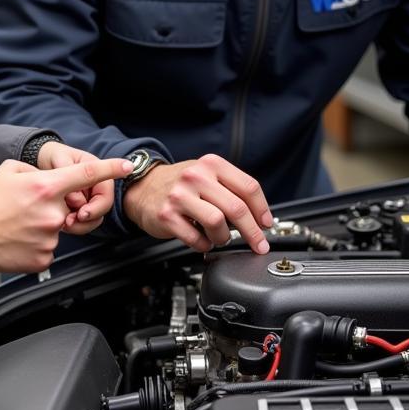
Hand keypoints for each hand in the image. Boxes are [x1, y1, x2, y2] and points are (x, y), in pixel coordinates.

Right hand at [0, 156, 133, 272]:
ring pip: (56, 230)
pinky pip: (48, 249)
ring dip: (41, 228)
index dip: (111, 169)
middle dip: (50, 208)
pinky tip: (17, 240)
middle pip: (67, 208)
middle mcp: (52, 213)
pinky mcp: (43, 259)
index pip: (86, 175)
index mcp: (45, 187)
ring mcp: (49, 238)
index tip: (126, 166)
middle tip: (23, 209)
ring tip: (15, 225)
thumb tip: (50, 180)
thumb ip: (37, 172)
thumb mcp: (9, 171)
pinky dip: (35, 245)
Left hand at [35, 141, 116, 234]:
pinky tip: (61, 224)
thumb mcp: (60, 159)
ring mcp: (87, 197)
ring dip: (79, 225)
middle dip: (87, 220)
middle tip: (69, 222)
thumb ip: (69, 175)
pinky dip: (73, 225)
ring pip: (92, 219)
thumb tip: (78, 201)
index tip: (81, 214)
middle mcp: (95, 186)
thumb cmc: (53, 156)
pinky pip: (81, 222)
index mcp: (97, 172)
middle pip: (100, 211)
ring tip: (64, 224)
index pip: (105, 195)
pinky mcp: (78, 207)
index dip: (96, 208)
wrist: (42, 159)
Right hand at [122, 155, 272, 253]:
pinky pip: (196, 239)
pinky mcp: (166, 216)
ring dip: (224, 237)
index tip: (266, 224)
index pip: (248, 187)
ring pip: (217, 223)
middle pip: (236, 208)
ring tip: (219, 237)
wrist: (142, 187)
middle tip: (258, 244)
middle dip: (253, 232)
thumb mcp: (206, 174)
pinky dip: (204, 245)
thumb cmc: (181, 185)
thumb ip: (231, 189)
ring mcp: (179, 196)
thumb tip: (259, 217)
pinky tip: (202, 240)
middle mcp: (195, 177)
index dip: (262, 210)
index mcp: (211, 164)